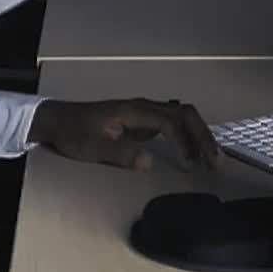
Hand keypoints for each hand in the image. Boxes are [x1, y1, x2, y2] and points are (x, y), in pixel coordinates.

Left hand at [28, 98, 218, 170]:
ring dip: (197, 134)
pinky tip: (191, 153)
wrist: (57, 120)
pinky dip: (187, 135)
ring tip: (209, 159)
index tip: (193, 165)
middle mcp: (143, 107)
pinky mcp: (141, 119)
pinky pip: (172, 121)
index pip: (171, 121)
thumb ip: (120, 154)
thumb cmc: (73, 133)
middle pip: (183, 113)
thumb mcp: (92, 147)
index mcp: (133, 111)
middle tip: (214, 162)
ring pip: (180, 115)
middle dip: (202, 135)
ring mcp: (143, 111)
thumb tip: (150, 162)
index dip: (186, 142)